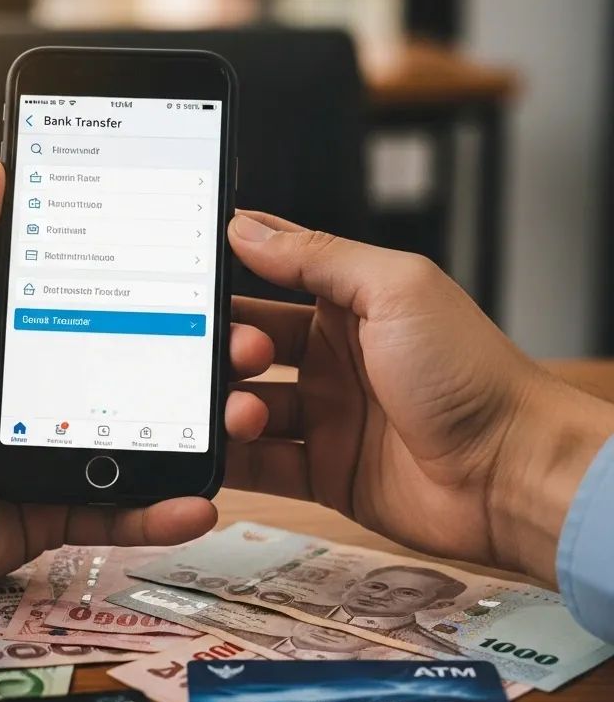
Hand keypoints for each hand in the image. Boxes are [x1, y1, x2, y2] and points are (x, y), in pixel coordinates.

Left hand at [0, 162, 272, 626]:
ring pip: (133, 443)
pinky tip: (195, 499)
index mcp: (1, 342)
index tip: (194, 282)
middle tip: (237, 350)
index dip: (143, 295)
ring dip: (187, 435)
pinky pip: (112, 513)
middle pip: (125, 374)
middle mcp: (27, 397)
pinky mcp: (46, 512)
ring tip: (236, 418)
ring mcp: (42, 456)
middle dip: (185, 363)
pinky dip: (155, 511)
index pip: (88, 307)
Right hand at [226, 211, 613, 581]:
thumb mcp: (395, 290)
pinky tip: (220, 452)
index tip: (189, 288)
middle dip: (226, 352)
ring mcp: (325, 418)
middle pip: (249, 349)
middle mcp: (332, 360)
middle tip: (235, 360)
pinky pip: (260, 465)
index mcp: (349, 307)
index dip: (230, 284)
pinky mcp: (322, 472)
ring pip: (247, 408)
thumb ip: (317, 257)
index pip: (272, 283)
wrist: (511, 474)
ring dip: (229, 408)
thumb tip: (249, 227)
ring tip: (242, 413)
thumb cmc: (470, 375)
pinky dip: (232, 460)